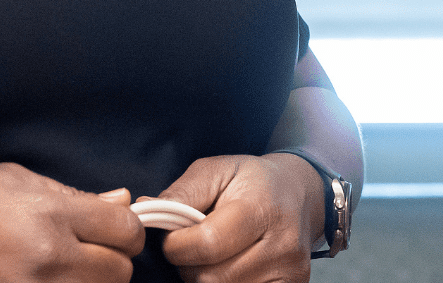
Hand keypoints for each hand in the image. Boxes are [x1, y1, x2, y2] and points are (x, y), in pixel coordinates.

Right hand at [0, 162, 143, 282]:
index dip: (127, 228)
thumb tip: (122, 200)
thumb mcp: (18, 180)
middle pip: (121, 272)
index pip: (126, 229)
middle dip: (114, 259)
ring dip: (92, 281)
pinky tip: (49, 279)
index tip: (114, 228)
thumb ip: (74, 194)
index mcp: (52, 215)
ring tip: (67, 267)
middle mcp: (50, 259)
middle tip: (91, 251)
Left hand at [150, 154, 322, 282]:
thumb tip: (145, 211)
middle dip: (189, 267)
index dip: (177, 246)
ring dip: (205, 279)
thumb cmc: (250, 181)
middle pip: (213, 277)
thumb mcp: (215, 171)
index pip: (207, 243)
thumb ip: (181, 193)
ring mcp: (291, 271)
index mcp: (262, 205)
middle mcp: (283, 243)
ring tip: (211, 257)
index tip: (172, 238)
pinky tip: (227, 268)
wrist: (297, 193)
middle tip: (191, 249)